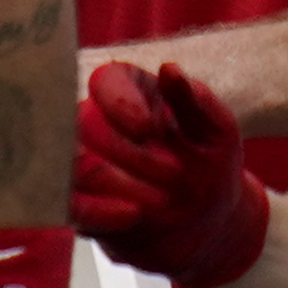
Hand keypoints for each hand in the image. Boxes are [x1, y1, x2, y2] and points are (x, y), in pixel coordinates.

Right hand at [71, 60, 269, 287]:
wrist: (206, 218)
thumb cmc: (211, 161)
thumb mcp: (217, 130)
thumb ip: (194, 101)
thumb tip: (170, 70)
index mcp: (128, 90)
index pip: (105, 81)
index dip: (119, 102)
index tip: (146, 128)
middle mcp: (95, 120)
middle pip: (83, 124)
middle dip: (126, 152)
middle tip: (174, 173)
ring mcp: (80, 162)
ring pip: (72, 165)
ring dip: (115, 182)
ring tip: (161, 200)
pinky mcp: (77, 202)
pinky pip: (70, 205)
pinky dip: (98, 211)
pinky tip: (134, 215)